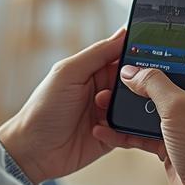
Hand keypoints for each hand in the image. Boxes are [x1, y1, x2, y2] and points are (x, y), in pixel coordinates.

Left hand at [0, 27, 135, 183]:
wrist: (33, 151)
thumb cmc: (43, 109)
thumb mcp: (68, 73)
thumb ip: (98, 53)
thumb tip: (123, 33)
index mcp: (93, 70)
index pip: (122, 55)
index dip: (137, 52)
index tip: (151, 51)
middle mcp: (103, 90)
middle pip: (134, 80)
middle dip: (137, 83)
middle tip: (134, 85)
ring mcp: (108, 113)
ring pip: (137, 105)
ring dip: (127, 107)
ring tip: (103, 109)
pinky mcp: (113, 136)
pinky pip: (130, 131)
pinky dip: (122, 129)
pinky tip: (98, 128)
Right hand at [90, 0, 184, 184]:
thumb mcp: (177, 106)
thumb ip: (152, 83)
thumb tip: (131, 71)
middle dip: (166, 49)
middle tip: (147, 32)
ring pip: (167, 94)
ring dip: (143, 89)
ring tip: (119, 76)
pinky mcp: (181, 141)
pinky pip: (153, 125)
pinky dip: (133, 124)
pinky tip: (110, 124)